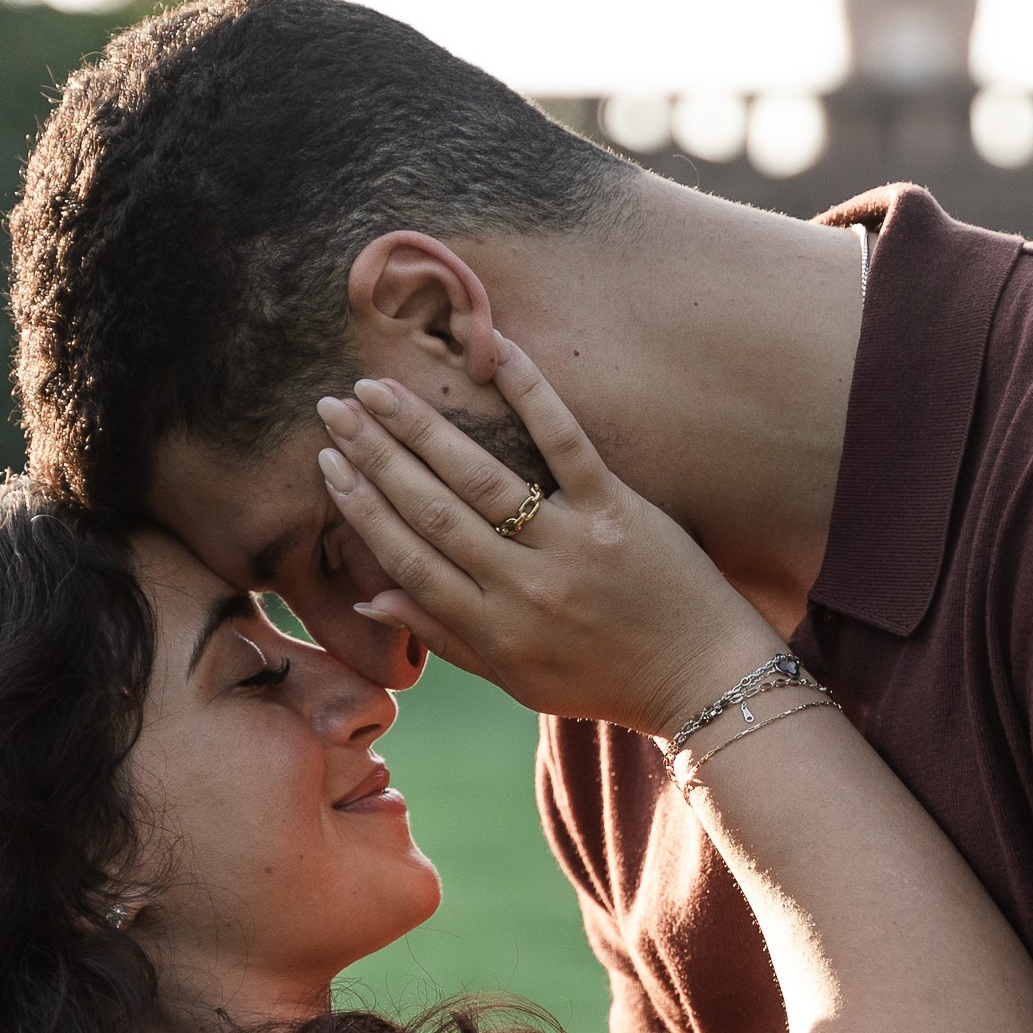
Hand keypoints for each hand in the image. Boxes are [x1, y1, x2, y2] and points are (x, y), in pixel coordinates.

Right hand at [315, 337, 779, 736]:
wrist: (703, 681)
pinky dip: (530, 393)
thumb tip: (371, 598)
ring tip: (378, 388)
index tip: (328, 464)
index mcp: (494, 630)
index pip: (408, 560)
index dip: (362, 509)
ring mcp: (571, 546)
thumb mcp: (517, 679)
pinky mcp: (618, 510)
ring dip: (421, 427)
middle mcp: (523, 589)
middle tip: (334, 407)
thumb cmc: (605, 680)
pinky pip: (565, 443)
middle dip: (375, 455)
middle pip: (431, 511)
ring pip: (480, 478)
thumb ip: (445, 637)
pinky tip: (495, 351)